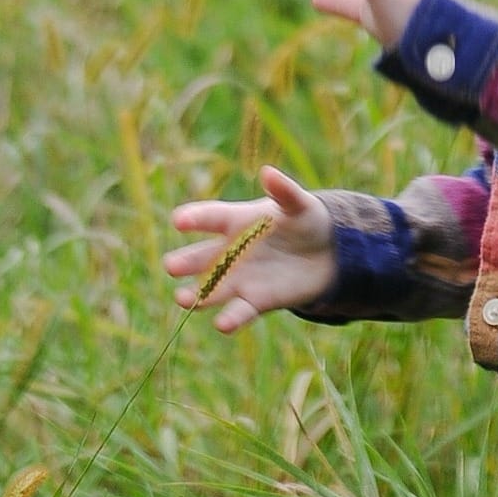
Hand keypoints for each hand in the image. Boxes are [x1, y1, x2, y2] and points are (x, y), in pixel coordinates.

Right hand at [163, 166, 336, 333]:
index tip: (178, 220)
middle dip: (186, 262)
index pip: (211, 218)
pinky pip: (239, 311)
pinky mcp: (256, 301)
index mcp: (237, 221)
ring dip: (196, 295)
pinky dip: (230, 319)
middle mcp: (231, 252)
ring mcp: (240, 278)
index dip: (195, 218)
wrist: (326, 253)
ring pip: (212, 289)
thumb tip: (268, 172)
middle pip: (202, 258)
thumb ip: (284, 191)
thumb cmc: (305, 220)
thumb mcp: (299, 204)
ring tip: (182, 298)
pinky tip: (222, 324)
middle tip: (170, 265)